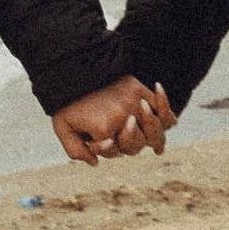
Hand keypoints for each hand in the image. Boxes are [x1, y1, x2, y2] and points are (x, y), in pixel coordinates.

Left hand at [51, 77, 177, 163]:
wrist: (73, 67)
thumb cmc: (67, 100)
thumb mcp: (63, 128)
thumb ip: (76, 151)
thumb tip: (96, 162)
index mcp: (105, 130)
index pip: (115, 151)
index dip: (105, 148)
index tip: (96, 140)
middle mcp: (123, 118)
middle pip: (138, 144)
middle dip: (127, 142)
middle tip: (120, 130)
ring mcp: (133, 103)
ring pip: (155, 129)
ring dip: (153, 132)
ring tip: (151, 135)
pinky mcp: (139, 90)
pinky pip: (161, 105)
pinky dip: (165, 110)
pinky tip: (165, 115)